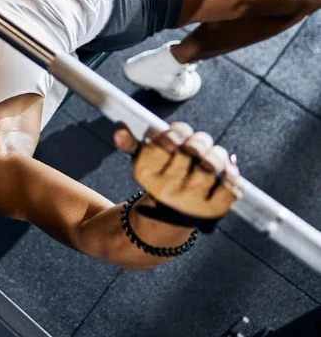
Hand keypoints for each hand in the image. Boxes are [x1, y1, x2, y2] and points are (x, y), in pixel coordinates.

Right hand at [114, 122, 240, 219]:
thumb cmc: (160, 179)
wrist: (168, 217)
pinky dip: (231, 177)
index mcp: (148, 174)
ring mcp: (193, 200)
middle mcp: (169, 188)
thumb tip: (118, 133)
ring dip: (215, 156)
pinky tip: (227, 172)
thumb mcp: (142, 163)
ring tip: (211, 157)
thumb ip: (132, 145)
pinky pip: (229, 189)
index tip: (176, 137)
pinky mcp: (214, 209)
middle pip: (191, 152)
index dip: (175, 134)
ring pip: (211, 166)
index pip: (165, 145)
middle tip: (195, 146)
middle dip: (197, 143)